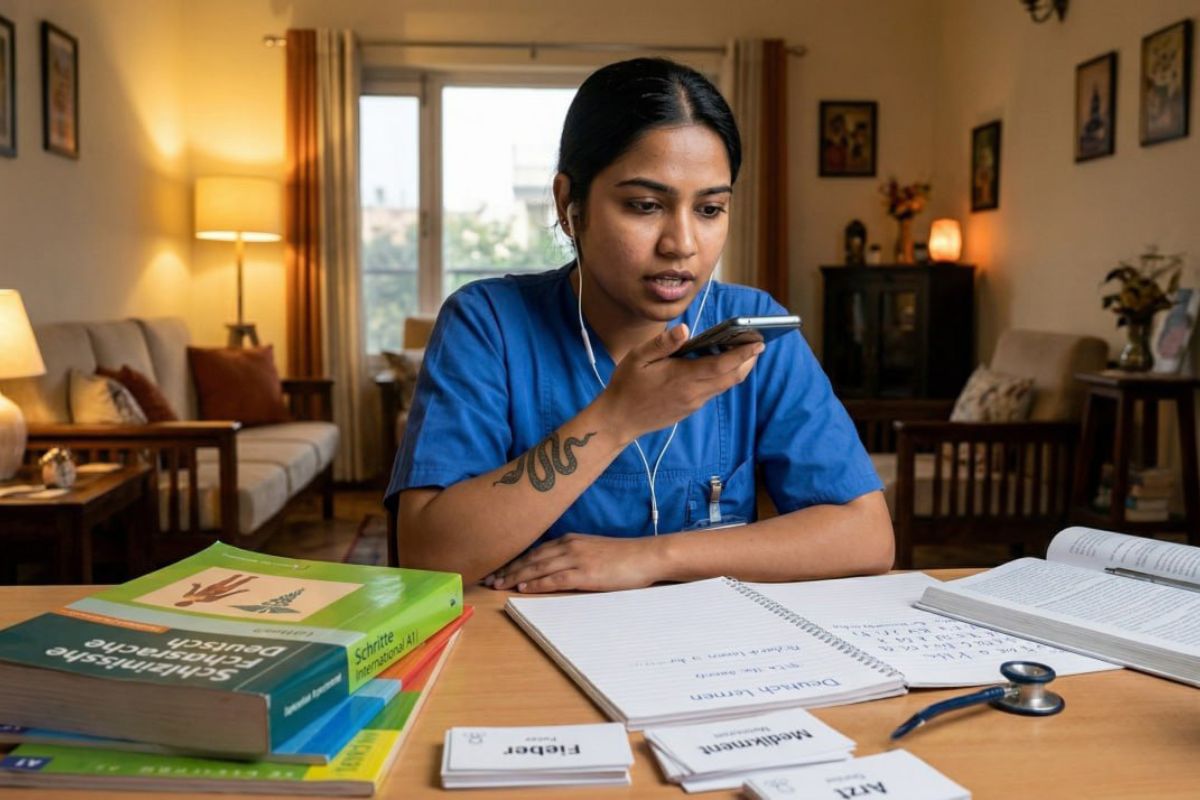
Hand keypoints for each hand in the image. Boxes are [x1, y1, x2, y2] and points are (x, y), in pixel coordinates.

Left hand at [485, 533, 665, 592]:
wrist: (646, 555)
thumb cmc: (623, 556)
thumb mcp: (593, 550)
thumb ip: (573, 555)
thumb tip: (554, 567)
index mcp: (569, 540)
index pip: (534, 550)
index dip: (514, 560)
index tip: (497, 568)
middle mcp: (569, 546)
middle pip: (531, 558)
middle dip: (508, 569)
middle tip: (488, 578)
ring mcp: (576, 559)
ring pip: (538, 568)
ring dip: (515, 577)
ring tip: (498, 585)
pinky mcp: (585, 574)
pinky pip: (554, 579)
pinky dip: (536, 584)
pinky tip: (522, 590)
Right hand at [599, 325, 763, 442]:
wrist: (619, 420)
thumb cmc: (626, 385)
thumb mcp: (638, 357)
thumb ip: (663, 343)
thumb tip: (684, 329)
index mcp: (683, 377)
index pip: (722, 364)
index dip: (743, 353)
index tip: (758, 341)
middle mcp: (694, 392)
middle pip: (732, 377)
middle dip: (748, 360)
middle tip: (757, 343)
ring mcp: (693, 402)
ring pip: (725, 385)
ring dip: (738, 369)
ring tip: (744, 351)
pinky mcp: (690, 408)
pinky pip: (713, 391)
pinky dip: (723, 377)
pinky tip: (719, 365)